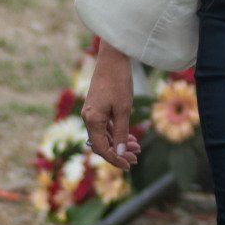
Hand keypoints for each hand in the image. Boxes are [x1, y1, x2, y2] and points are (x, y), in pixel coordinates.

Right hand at [83, 45, 141, 169]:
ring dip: (119, 143)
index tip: (129, 166)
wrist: (113, 58)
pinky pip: (105, 126)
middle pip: (102, 144)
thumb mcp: (123, 109)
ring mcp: (92, 112)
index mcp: (92, 120)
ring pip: (104, 135)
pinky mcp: (97, 107)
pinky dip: (116, 133)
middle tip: (136, 158)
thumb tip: (119, 153)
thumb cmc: (119, 82)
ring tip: (137, 147)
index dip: (115, 159)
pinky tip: (129, 137)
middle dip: (119, 152)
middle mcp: (88, 118)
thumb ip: (120, 132)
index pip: (102, 148)